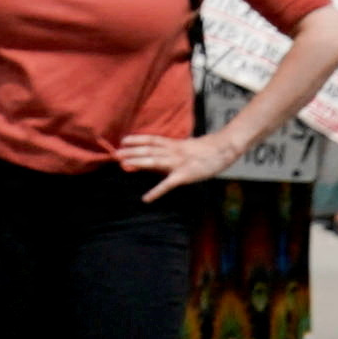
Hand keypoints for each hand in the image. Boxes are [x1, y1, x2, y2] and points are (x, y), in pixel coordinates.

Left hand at [117, 122, 243, 198]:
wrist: (223, 149)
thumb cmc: (204, 151)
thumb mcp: (186, 148)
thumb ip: (171, 152)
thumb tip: (159, 154)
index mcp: (174, 144)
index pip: (152, 140)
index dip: (137, 139)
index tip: (122, 140)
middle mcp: (173, 151)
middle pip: (149, 150)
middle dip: (131, 151)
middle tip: (114, 154)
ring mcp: (178, 163)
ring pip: (154, 161)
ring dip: (138, 163)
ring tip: (124, 165)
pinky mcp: (184, 175)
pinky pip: (168, 184)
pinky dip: (157, 191)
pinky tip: (146, 198)